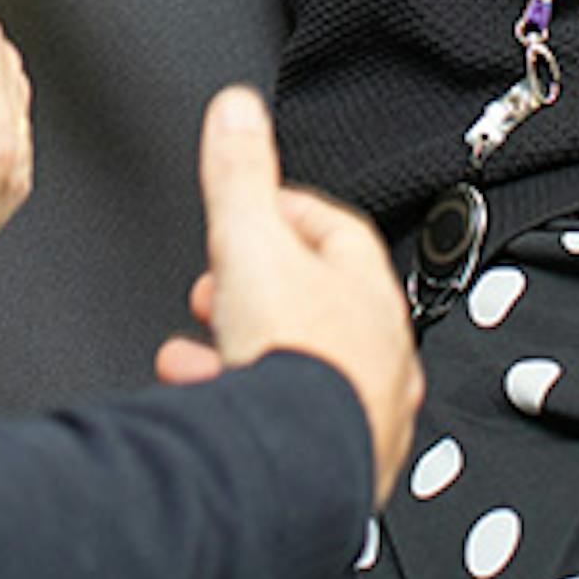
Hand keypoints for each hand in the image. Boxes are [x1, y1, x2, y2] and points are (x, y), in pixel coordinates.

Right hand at [154, 87, 423, 503]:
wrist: (295, 469)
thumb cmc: (289, 361)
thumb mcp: (248, 239)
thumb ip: (239, 173)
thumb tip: (238, 109)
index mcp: (369, 294)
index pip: (337, 232)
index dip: (285, 213)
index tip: (250, 213)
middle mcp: (381, 357)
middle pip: (319, 305)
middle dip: (258, 290)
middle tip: (217, 289)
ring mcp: (364, 417)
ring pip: (305, 369)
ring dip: (248, 351)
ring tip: (197, 352)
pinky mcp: (336, 470)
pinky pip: (292, 427)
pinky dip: (248, 410)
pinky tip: (210, 411)